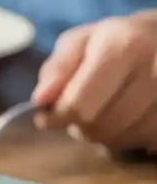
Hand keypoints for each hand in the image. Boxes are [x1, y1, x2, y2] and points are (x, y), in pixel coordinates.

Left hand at [32, 13, 156, 154]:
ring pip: (123, 140)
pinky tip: (126, 118)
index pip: (81, 104)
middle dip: (80, 126)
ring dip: (103, 135)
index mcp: (123, 46)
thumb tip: (40, 101)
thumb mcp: (78, 42)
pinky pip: (145, 144)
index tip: (45, 117)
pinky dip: (128, 138)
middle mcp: (155, 72)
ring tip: (102, 112)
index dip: (57, 117)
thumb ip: (57, 69)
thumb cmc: (114, 39)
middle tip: (77, 113)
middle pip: (101, 126)